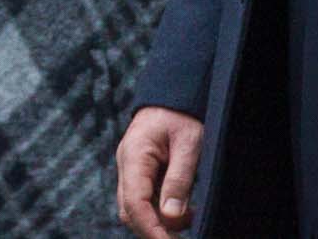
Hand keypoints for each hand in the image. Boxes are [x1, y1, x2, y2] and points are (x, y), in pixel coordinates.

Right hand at [116, 106, 203, 237]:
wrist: (173, 94)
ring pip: (134, 207)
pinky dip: (161, 211)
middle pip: (128, 210)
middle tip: (183, 238)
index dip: (152, 229)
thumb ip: (178, 179)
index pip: (134, 202)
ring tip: (191, 217)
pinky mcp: (139, 172)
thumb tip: (170, 216)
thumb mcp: (189, 144)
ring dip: (158, 221)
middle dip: (153, 230)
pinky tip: (184, 209)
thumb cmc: (182, 115)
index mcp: (134, 155)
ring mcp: (130, 168)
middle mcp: (126, 164)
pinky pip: (143, 199)